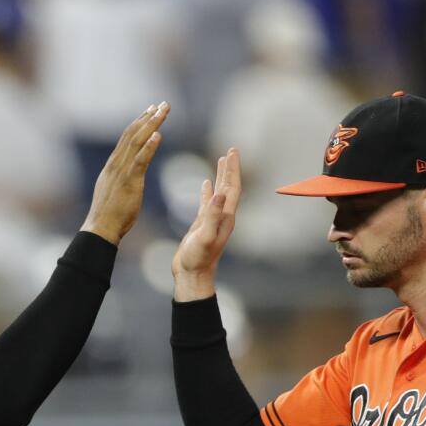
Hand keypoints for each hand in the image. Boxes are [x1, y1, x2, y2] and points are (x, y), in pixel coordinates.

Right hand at [80, 102, 168, 245]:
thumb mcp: (115, 190)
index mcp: (113, 165)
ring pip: (137, 142)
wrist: (100, 229)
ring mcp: (121, 172)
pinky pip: (139, 161)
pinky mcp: (128, 182)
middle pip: (133, 134)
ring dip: (151, 125)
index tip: (151, 110)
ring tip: (163, 112)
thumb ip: (122, 178)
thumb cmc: (109, 215)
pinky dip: (148, 147)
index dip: (140, 122)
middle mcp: (116, 164)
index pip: (127, 137)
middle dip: (149, 117)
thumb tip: (128, 173)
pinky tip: (158, 135)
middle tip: (163, 104)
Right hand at [172, 147, 241, 300]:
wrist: (192, 275)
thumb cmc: (198, 259)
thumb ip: (213, 215)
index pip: (232, 188)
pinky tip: (205, 184)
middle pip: (229, 187)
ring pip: (219, 193)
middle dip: (230, 168)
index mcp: (226, 217)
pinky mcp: (202, 225)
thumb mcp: (205, 236)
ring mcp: (213, 220)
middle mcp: (223, 217)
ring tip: (221, 161)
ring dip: (221, 176)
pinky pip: (207, 203)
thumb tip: (220, 193)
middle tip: (231, 150)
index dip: (233, 169)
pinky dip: (208, 191)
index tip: (232, 152)